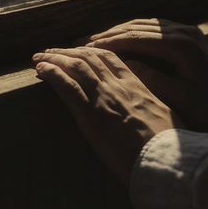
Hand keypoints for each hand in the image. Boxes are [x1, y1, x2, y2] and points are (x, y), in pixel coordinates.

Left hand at [33, 47, 181, 184]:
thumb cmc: (168, 143)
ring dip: (55, 58)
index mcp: (136, 85)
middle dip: (68, 51)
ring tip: (39, 56)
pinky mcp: (90, 115)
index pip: (110, 58)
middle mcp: (118, 86)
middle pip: (89, 58)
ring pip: (76, 67)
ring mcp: (104, 98)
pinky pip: (67, 87)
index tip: (79, 51)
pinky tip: (40, 69)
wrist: (164, 158)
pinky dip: (52, 74)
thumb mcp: (165, 114)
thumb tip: (146, 106)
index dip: (91, 51)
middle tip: (53, 50)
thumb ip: (150, 104)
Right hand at [85, 19, 207, 132]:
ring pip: (145, 24)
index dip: (111, 42)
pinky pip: (154, 27)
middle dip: (112, 34)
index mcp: (180, 47)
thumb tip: (126, 64)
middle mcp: (183, 32)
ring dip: (121, 30)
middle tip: (87, 41)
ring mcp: (186, 31)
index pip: (137, 38)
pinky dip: (135, 31)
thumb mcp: (182, 98)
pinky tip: (122, 38)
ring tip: (99, 39)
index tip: (89, 47)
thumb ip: (153, 80)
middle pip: (139, 27)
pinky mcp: (187, 34)